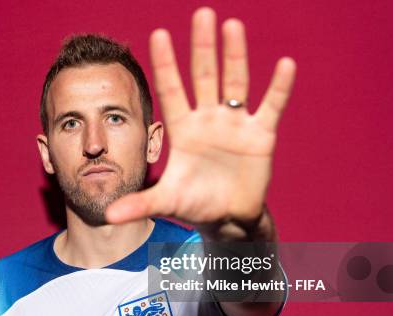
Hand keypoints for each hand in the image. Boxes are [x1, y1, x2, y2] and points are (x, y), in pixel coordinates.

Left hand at [106, 7, 295, 224]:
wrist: (227, 218)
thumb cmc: (194, 204)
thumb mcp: (166, 202)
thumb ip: (140, 204)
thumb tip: (107, 217)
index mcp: (183, 130)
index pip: (171, 90)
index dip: (165, 64)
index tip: (158, 33)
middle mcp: (208, 120)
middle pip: (204, 76)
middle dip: (202, 47)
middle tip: (201, 14)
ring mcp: (235, 125)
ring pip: (235, 83)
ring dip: (235, 56)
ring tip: (232, 25)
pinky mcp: (260, 136)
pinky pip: (270, 107)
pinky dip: (278, 88)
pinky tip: (285, 65)